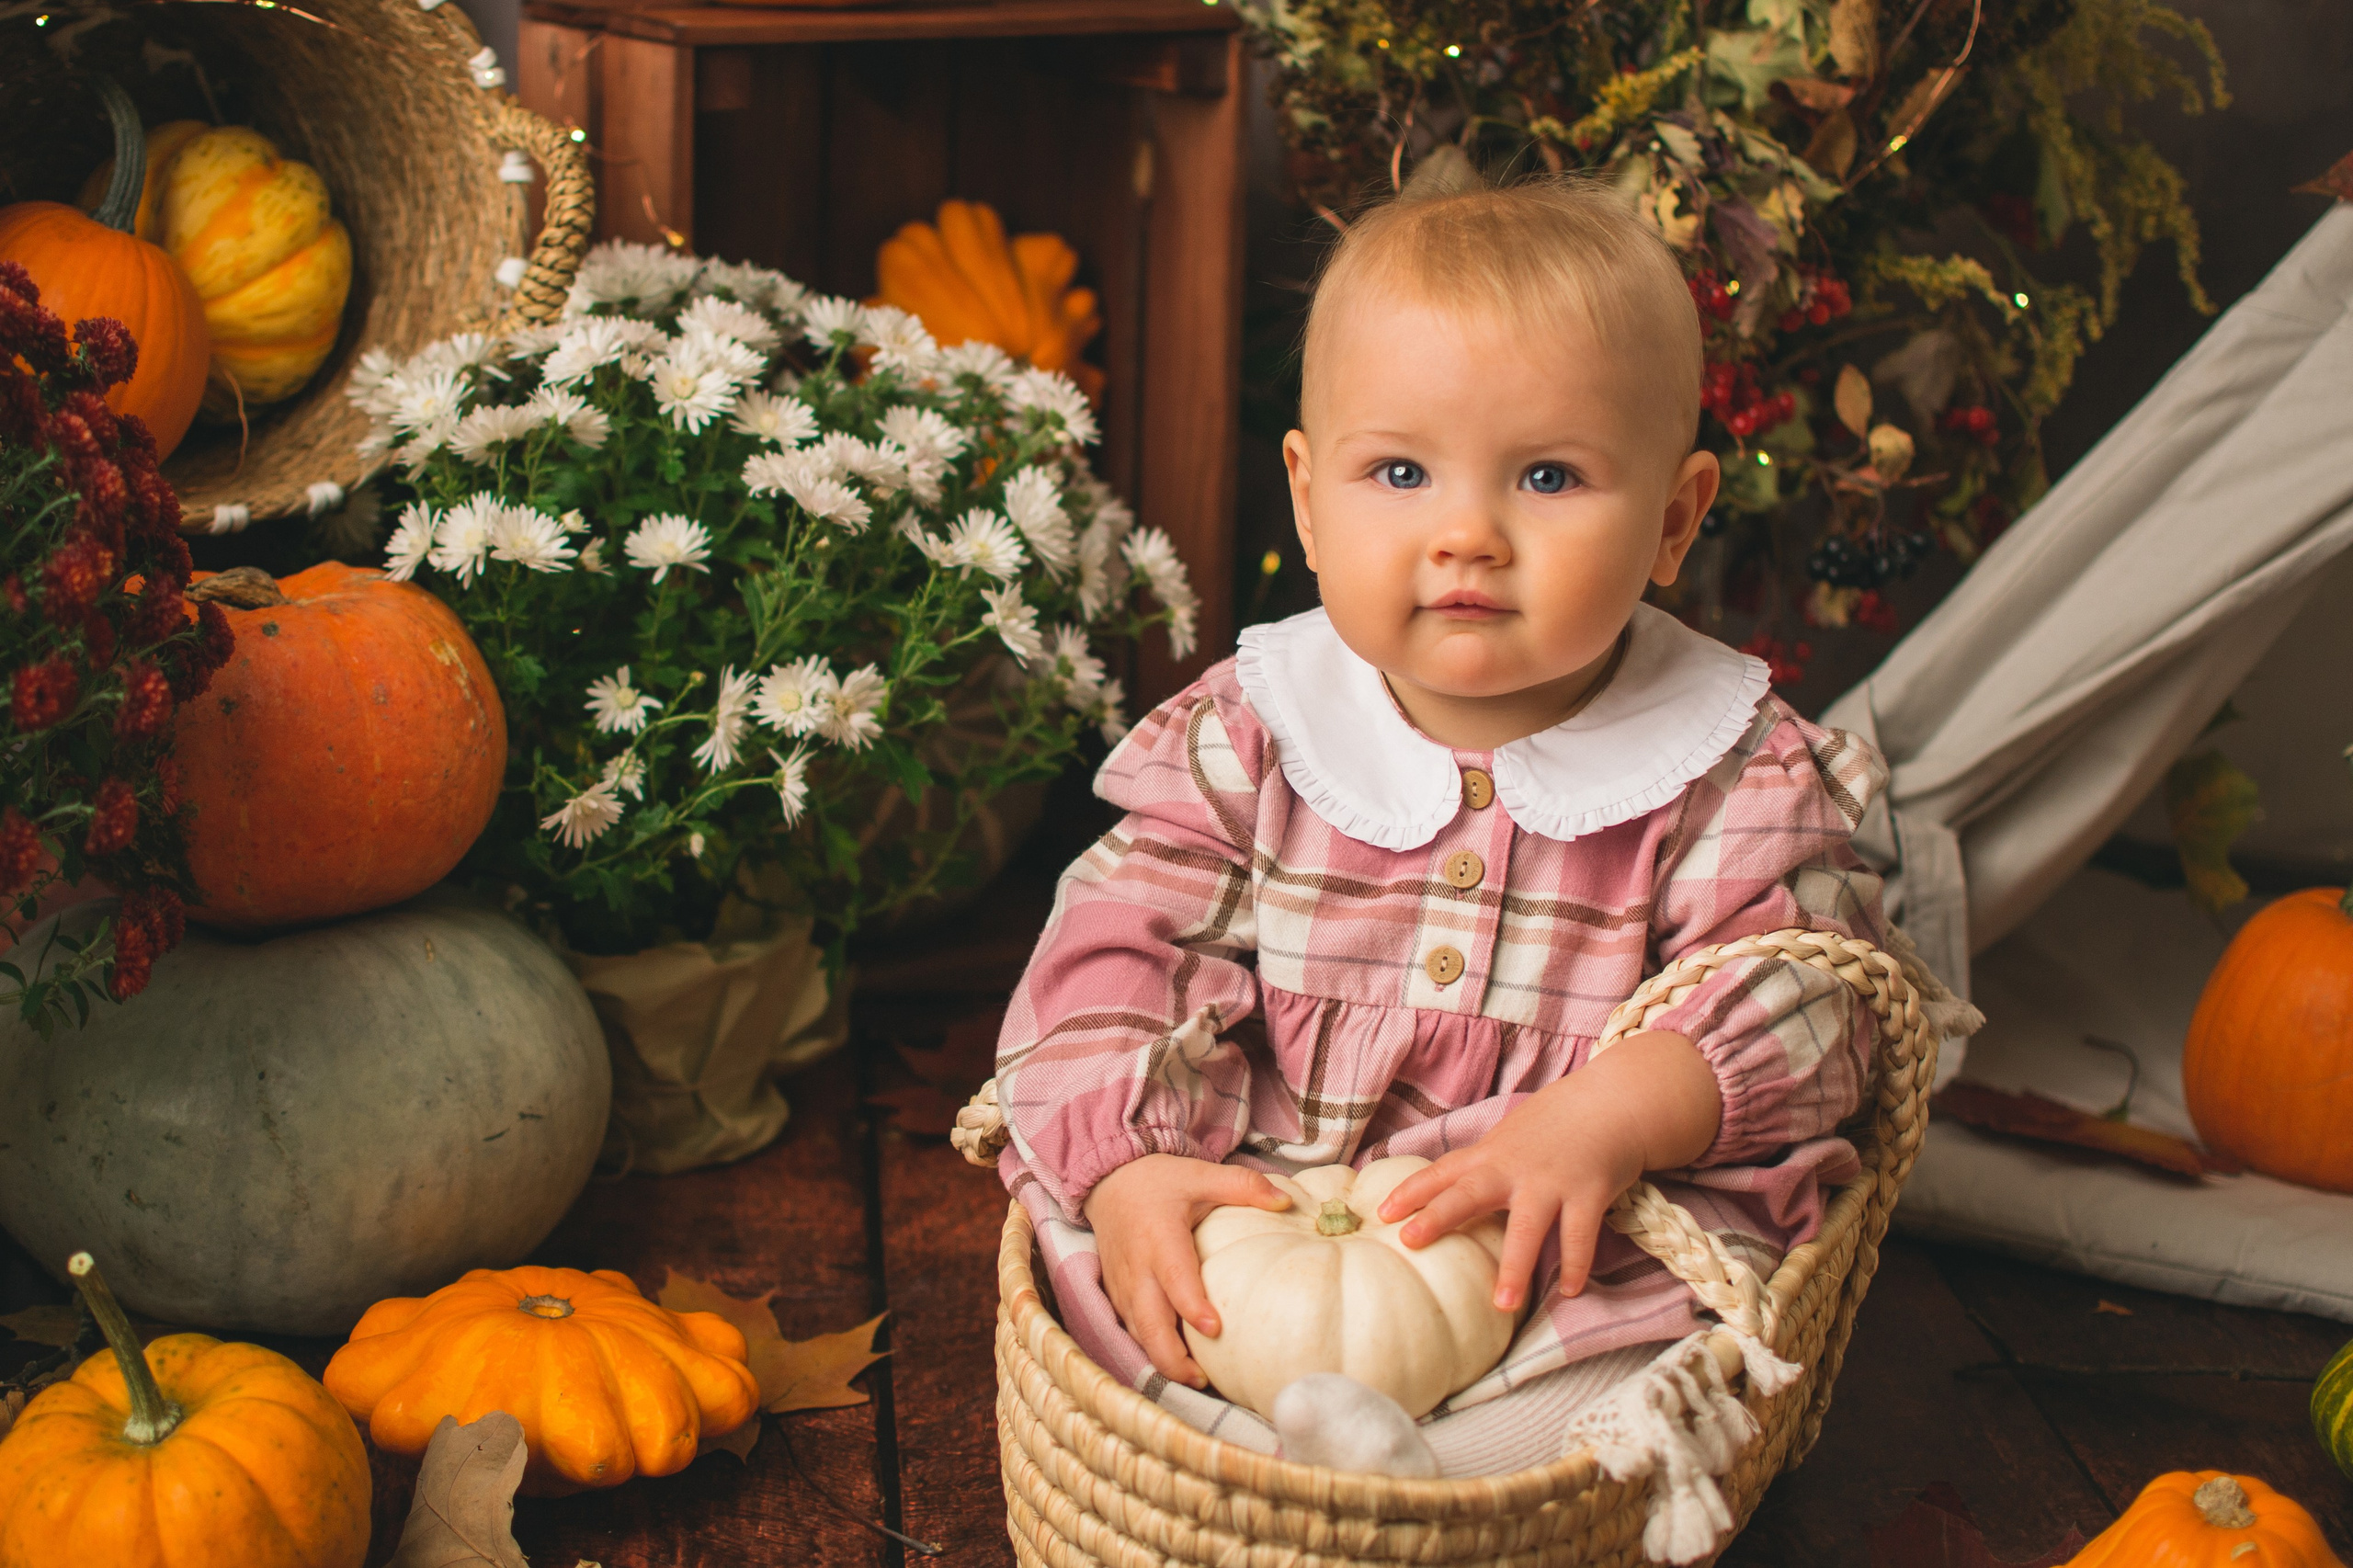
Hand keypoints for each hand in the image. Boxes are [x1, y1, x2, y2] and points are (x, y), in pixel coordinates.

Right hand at [1083, 1153, 1289, 1386]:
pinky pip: (1131, 1329)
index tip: (1214, 1329)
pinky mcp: (1116, 1294)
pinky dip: (1150, 1348)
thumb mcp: (1202, 1175)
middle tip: (1205, 1378)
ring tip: (1197, 1378)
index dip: (1191, 1307)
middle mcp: (1137, 1268)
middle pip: (1149, 1324)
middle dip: (1173, 1357)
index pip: (1175, 1278)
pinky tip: (1175, 1360)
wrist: (1109, 1182)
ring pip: (1138, 1334)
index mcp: (1160, 1238)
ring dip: (1163, 1359)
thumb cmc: (1159, 1181)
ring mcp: (1123, 1285)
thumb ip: (1244, 1186)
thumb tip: (1287, 1203)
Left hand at [1375, 1031, 1721, 1311]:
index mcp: (1490, 1155)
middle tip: (1408, 1242)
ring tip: (1502, 1303)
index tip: (1380, 1214)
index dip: (1410, 1192)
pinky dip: (1576, 1264)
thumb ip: (1481, 1168)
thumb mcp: (1508, 1140)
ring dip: (1515, 1266)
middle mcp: (1515, 1168)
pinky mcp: (1588, 1193)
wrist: (1609, 1103)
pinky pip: (1579, 1236)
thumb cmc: (1553, 1127)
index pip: (1441, 1172)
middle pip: (1469, 1194)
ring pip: (1527, 1228)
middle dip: (1438, 1217)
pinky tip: (1570, 1291)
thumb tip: (1443, 1197)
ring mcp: (1551, 1182)